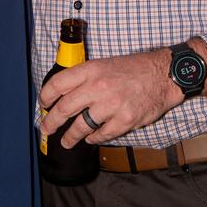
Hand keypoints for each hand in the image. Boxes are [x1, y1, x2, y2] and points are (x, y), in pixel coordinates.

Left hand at [39, 50, 183, 147]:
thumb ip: (86, 78)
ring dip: (70, 137)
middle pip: (64, 108)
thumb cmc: (133, 69)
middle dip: (51, 122)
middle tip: (46, 129)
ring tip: (66, 142)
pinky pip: (102, 135)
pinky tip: (91, 138)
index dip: (46, 96)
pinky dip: (94, 139)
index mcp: (91, 70)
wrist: (163, 75)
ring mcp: (111, 105)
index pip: (58, 84)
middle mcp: (98, 86)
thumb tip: (65, 95)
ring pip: (81, 126)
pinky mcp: (125, 120)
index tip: (43, 104)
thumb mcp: (105, 64)